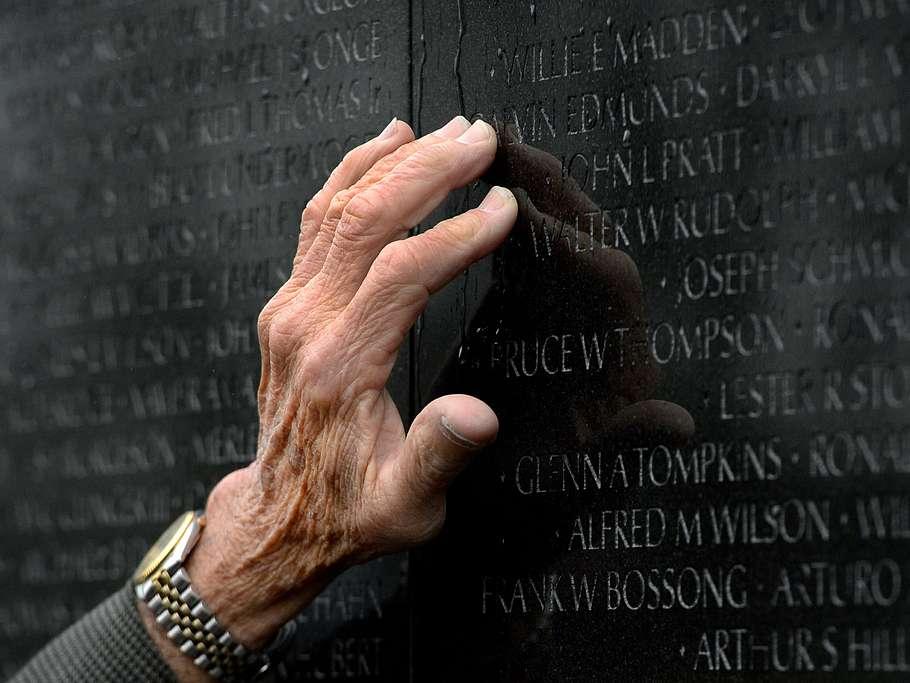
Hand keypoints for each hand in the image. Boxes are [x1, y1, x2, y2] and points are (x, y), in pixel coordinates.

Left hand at [174, 116, 516, 655]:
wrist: (284, 516)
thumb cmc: (350, 511)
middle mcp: (307, 325)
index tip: (503, 208)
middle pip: (365, 220)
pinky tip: (384, 146)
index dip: (457, 234)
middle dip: (428, 171)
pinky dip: (351, 175)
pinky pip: (317, 221)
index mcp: (341, 367)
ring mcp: (290, 308)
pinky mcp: (289, 304)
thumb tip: (477, 414)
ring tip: (445, 132)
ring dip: (392, 161)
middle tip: (481, 138)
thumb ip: (437, 456)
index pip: (402, 274)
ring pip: (336, 208)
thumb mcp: (406, 506)